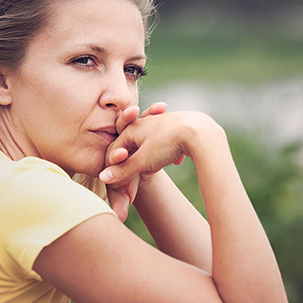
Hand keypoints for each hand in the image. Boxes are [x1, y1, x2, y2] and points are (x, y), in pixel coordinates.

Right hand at [103, 102, 182, 221]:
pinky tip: (178, 161)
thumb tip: (103, 177)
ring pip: (152, 144)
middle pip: (134, 145)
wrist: (199, 132)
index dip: (114, 165)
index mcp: (134, 129)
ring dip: (155, 157)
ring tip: (160, 165)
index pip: (116, 147)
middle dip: (136, 162)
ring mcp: (163, 123)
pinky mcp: (178, 126)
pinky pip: (169, 142)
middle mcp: (147, 123)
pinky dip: (171, 152)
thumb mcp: (143, 161)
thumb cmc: (168, 144)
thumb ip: (123, 169)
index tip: (117, 180)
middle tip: (142, 173)